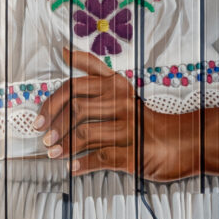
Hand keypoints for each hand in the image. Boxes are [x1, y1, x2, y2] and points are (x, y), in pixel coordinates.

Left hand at [32, 49, 198, 182]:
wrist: (179, 141)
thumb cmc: (141, 116)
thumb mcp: (120, 86)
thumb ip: (93, 68)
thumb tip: (64, 51)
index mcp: (115, 85)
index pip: (75, 87)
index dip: (52, 103)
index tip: (39, 118)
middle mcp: (122, 102)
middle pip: (77, 110)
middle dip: (55, 126)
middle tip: (44, 138)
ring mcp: (128, 127)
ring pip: (86, 133)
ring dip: (65, 146)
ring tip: (54, 153)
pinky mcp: (133, 152)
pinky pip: (100, 157)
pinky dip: (82, 163)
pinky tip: (73, 167)